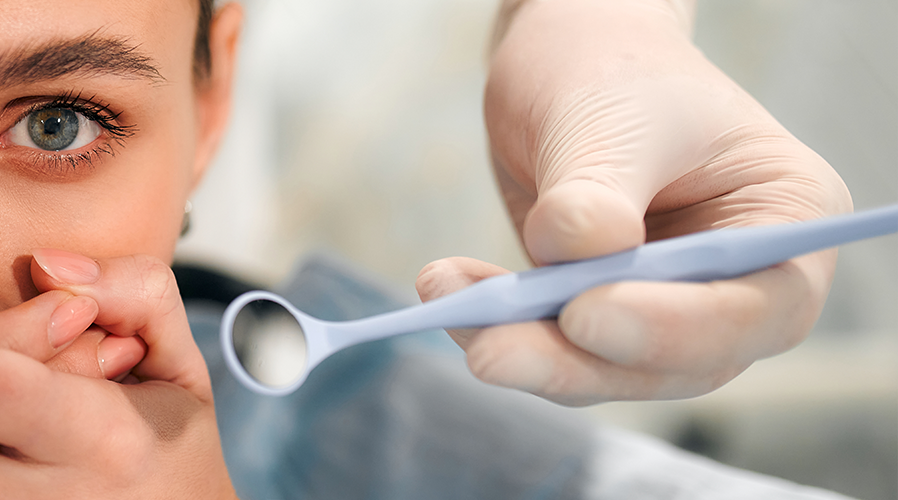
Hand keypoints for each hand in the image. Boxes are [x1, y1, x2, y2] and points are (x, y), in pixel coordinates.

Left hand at [425, 0, 851, 404]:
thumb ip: (597, 187)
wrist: (564, 61)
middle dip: (577, 362)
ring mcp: (666, 308)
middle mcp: (739, 282)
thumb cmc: (612, 72)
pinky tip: (444, 283)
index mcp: (786, 221)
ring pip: (604, 367)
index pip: (760, 308)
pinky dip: (493, 323)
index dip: (675, 328)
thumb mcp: (608, 115)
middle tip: (492, 350)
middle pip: (678, 362)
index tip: (586, 314)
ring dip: (521, 349)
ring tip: (446, 298)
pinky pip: (550, 344)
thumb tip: (577, 248)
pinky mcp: (596, 315)